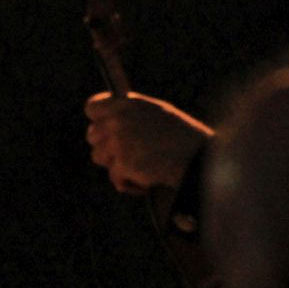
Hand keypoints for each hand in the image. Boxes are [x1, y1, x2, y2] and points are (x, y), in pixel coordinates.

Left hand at [85, 91, 212, 193]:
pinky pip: (114, 177)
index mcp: (126, 104)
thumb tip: (108, 122)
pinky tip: (147, 181)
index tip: (104, 128)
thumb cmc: (181, 136)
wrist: (196, 157)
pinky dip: (129, 183)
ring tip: (140, 166)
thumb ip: (130, 115)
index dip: (97, 120)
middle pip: (92, 136)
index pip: (92, 107)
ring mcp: (118, 142)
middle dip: (106, 146)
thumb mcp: (156, 113)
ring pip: (99, 157)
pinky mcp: (122, 164)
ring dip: (116, 165)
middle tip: (125, 153)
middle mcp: (118, 120)